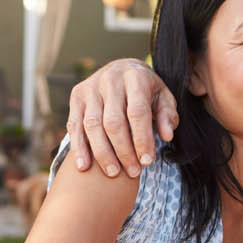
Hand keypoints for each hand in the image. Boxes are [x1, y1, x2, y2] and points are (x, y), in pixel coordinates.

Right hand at [65, 59, 176, 177]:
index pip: (137, 112)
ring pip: (92, 125)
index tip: (147, 161)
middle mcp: (110, 79)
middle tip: (134, 171)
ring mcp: (90, 88)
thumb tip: (166, 136)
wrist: (121, 69)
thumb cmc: (146, 90)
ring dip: (102, 153)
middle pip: (113, 122)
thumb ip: (167, 115)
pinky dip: (79, 148)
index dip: (142, 139)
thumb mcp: (163, 97)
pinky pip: (75, 125)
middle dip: (123, 151)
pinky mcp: (77, 96)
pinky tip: (84, 166)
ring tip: (113, 172)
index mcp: (135, 77)